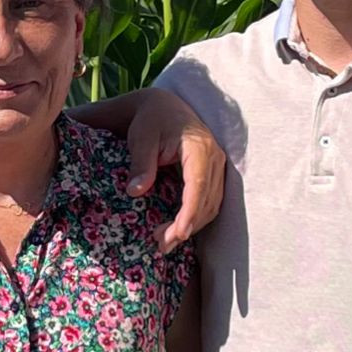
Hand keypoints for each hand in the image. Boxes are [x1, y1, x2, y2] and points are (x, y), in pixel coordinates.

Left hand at [120, 88, 224, 252]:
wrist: (164, 106)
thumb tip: (135, 192)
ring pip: (212, 205)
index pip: (199, 186)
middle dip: (187, 227)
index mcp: (198, 148)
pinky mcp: (213, 172)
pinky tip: (178, 229)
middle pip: (207, 201)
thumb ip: (140, 164)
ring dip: (192, 226)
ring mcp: (216, 165)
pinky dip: (196, 217)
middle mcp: (214, 157)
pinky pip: (210, 200)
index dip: (190, 213)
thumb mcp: (141, 138)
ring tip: (165, 241)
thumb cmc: (150, 120)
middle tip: (161, 245)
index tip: (178, 234)